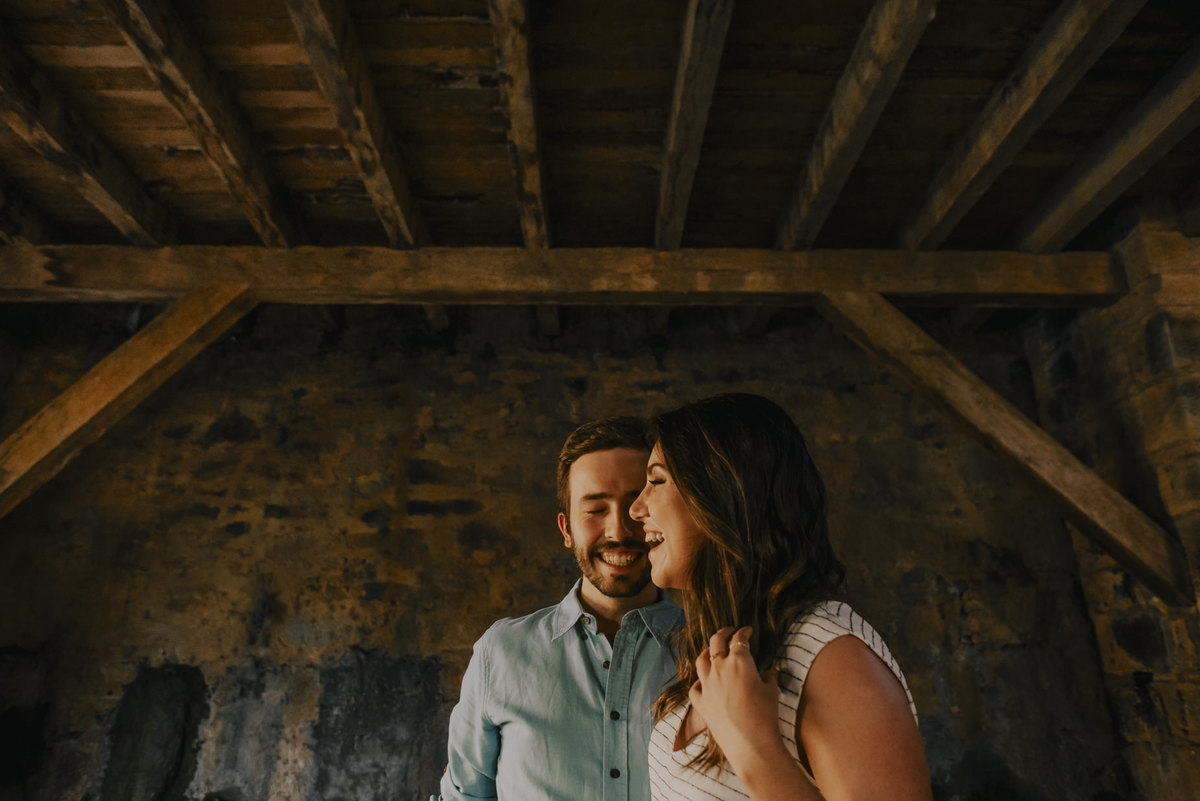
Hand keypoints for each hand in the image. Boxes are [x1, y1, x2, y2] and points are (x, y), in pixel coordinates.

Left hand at [690, 626, 786, 773]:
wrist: (752, 745)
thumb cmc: (766, 717)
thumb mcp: (772, 690)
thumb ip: (768, 676)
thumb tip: (768, 672)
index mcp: (739, 662)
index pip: (739, 639)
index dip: (743, 632)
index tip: (747, 630)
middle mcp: (720, 669)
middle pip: (716, 642)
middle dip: (723, 633)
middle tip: (729, 631)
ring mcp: (707, 686)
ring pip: (701, 660)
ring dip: (707, 652)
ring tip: (712, 650)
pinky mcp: (701, 703)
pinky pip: (694, 687)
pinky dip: (698, 681)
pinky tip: (703, 681)